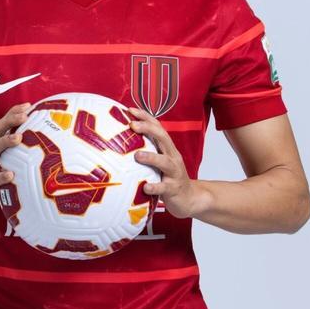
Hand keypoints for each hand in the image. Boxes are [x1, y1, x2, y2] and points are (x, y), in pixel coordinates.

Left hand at [128, 105, 196, 219]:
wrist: (190, 198)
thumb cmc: (169, 179)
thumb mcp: (159, 162)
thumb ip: (146, 152)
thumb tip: (120, 143)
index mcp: (167, 149)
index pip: (158, 128)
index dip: (146, 117)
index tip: (130, 110)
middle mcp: (172, 157)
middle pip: (163, 138)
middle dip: (148, 129)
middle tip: (132, 124)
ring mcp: (174, 173)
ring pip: (165, 162)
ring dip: (151, 157)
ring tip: (137, 155)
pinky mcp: (173, 189)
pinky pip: (164, 188)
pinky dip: (155, 187)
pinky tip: (145, 187)